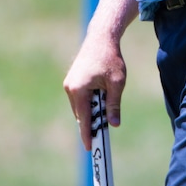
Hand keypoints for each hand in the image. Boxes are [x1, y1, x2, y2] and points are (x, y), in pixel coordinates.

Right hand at [64, 35, 126, 150]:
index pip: (83, 119)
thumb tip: (114, 124)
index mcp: (79, 90)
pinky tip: (99, 101)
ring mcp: (69, 83)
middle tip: (103, 134)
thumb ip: (114, 104)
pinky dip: (89, 103)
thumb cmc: (110, 59)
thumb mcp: (117, 83)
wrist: (101, 38)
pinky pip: (79, 98)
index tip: (90, 147)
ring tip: (104, 112)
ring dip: (91, 111)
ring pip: (80, 106)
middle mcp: (70, 88)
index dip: (87, 134)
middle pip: (81, 114)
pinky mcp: (72, 80)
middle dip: (92, 123)